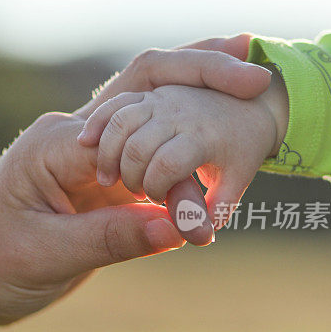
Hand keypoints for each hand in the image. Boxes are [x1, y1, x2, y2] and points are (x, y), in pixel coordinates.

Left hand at [0, 35, 273, 324]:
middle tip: (255, 77)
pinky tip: (212, 166)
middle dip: (198, 81)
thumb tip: (181, 227)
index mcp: (54, 145)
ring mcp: (83, 159)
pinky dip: (177, 172)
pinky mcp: (92, 185)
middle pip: (144, 97)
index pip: (130, 141)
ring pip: (150, 129)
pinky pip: (144, 168)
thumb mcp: (47, 256)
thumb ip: (112, 238)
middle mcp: (71, 140)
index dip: (176, 171)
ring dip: (192, 126)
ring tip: (248, 102)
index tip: (209, 206)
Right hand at [78, 73, 287, 227]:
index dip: (155, 189)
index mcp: (203, 137)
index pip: (167, 165)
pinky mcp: (145, 94)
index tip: (159, 201)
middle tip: (137, 194)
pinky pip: (114, 105)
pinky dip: (97, 124)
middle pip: (138, 147)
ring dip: (108, 154)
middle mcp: (179, 113)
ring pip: (120, 123)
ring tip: (108, 180)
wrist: (245, 104)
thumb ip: (213, 210)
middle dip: (130, 177)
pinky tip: (85, 145)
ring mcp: (160, 100)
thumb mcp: (234, 183)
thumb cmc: (239, 152)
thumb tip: (196, 237)